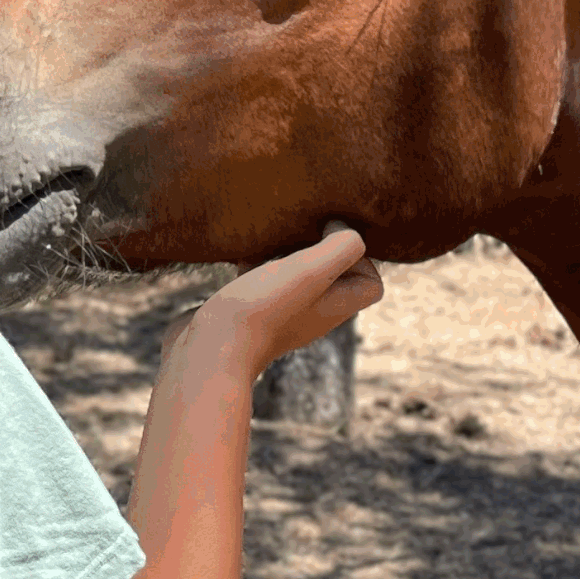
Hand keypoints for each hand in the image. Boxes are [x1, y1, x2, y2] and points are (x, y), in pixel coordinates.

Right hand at [176, 223, 381, 382]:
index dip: (360, 258)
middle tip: (300, 231)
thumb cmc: (261, 310)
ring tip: (272, 235)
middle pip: (334, 278)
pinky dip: (256, 263)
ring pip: (297, 277)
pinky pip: (262, 281)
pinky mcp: (249, 312)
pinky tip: (241, 249)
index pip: (370, 285)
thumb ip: (340, 247)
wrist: (208, 349)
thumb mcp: (310, 271)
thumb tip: (340, 229)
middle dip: (322, 249)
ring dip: (288, 253)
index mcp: (334, 308)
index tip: (328, 239)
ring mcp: (280, 315)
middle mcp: (312, 314)